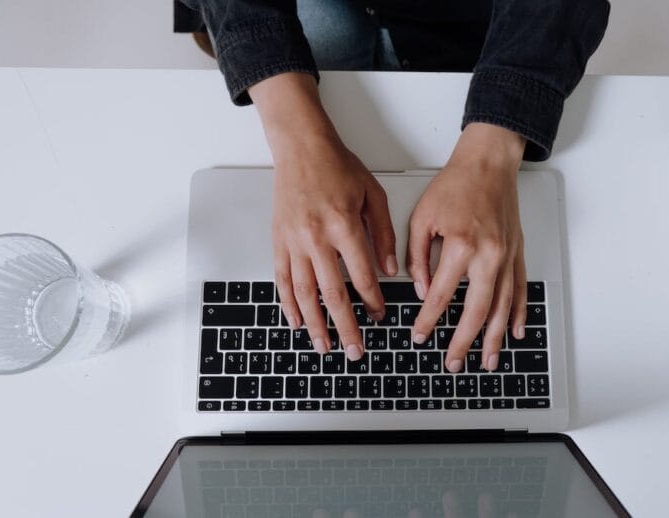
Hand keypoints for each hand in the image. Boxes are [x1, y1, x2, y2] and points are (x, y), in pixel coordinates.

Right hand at [250, 73, 396, 360]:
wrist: (300, 148)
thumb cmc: (338, 167)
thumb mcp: (373, 194)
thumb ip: (383, 233)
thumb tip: (390, 269)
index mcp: (343, 226)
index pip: (361, 275)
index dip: (372, 300)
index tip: (380, 315)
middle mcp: (316, 238)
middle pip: (332, 294)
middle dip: (345, 326)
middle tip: (354, 350)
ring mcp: (293, 242)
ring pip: (304, 293)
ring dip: (315, 324)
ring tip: (325, 346)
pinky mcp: (279, 242)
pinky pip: (283, 280)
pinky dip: (289, 304)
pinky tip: (297, 322)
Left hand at [407, 123, 527, 371]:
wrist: (489, 164)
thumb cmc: (456, 185)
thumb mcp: (422, 217)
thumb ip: (417, 256)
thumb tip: (421, 289)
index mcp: (460, 245)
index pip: (440, 295)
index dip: (428, 320)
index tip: (419, 335)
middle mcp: (488, 255)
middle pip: (476, 311)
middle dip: (463, 342)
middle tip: (452, 363)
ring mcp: (507, 257)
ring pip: (502, 308)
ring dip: (494, 338)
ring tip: (487, 361)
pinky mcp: (517, 254)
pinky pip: (519, 290)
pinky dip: (518, 314)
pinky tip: (514, 332)